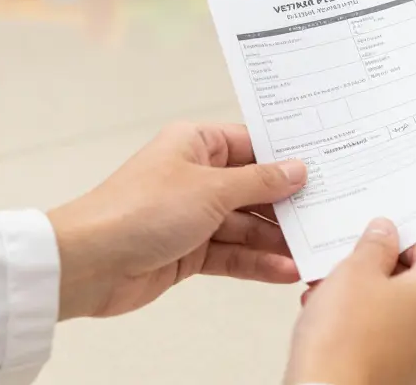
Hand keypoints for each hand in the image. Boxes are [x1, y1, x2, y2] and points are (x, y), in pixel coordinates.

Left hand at [47, 121, 306, 318]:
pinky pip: (233, 254)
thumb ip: (259, 182)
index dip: (288, 158)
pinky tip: (286, 271)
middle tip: (327, 214)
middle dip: (288, 205)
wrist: (88, 263)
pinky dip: (257, 263)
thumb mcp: (211, 189)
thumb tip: (296, 170)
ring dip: (277, 240)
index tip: (325, 167)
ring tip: (313, 250)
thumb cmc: (138, 210)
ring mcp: (193, 215)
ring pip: (247, 225)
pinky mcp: (189, 251)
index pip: (254, 145)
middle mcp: (196, 176)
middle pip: (255, 189)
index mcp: (196, 144)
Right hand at [284, 219, 415, 384]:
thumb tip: (385, 233)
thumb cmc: (344, 341)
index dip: (404, 231)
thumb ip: (375, 244)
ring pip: (402, 306)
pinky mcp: (408, 373)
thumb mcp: (355, 271)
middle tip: (347, 261)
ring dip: (369, 293)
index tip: (378, 230)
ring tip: (330, 292)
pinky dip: (368, 322)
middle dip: (381, 265)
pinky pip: (392, 334)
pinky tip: (335, 320)